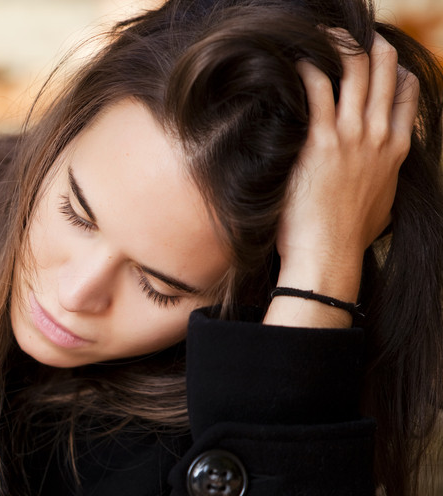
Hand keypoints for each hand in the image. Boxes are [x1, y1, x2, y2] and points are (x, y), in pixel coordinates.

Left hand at [266, 30, 418, 327]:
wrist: (329, 256)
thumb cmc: (345, 240)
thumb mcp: (380, 206)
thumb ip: (382, 182)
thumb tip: (378, 180)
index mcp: (396, 150)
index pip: (405, 94)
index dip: (392, 69)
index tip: (377, 57)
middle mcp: (378, 137)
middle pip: (383, 73)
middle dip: (368, 46)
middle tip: (347, 35)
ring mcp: (351, 137)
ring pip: (355, 71)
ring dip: (338, 46)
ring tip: (320, 36)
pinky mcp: (321, 142)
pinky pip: (316, 89)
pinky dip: (307, 68)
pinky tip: (295, 60)